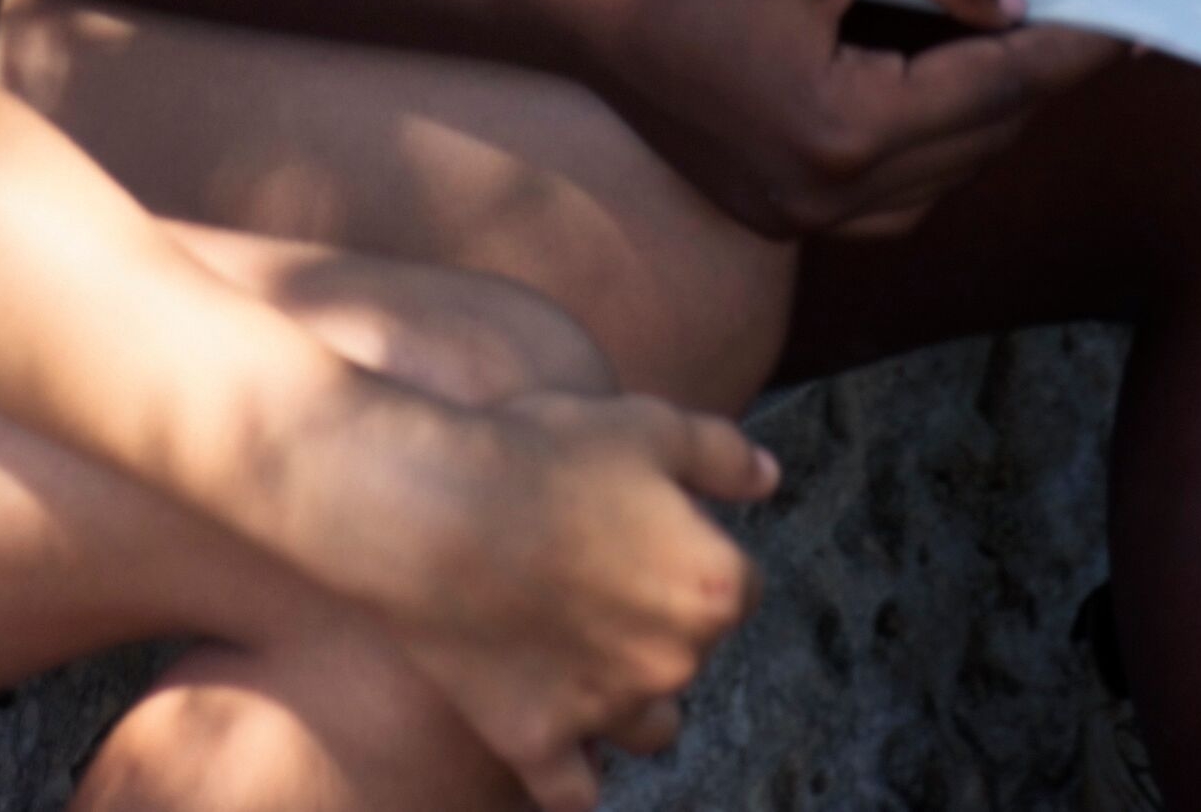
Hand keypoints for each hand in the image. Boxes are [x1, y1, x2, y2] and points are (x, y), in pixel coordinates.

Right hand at [302, 378, 774, 809]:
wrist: (430, 507)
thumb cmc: (541, 455)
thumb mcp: (648, 425)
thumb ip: (722, 455)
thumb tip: (769, 479)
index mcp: (714, 588)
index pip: (737, 588)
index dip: (691, 555)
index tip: (643, 532)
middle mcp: (674, 662)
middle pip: (691, 654)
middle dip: (659, 623)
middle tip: (597, 574)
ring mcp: (605, 711)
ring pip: (648, 727)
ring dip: (631, 701)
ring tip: (583, 654)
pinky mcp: (538, 741)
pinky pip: (572, 790)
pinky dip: (570, 772)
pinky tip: (557, 742)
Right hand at [526, 0, 1112, 237]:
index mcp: (844, 131)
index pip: (998, 90)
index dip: (1074, 48)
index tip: (1139, 20)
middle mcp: (825, 197)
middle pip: (977, 143)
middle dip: (1035, 79)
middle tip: (1086, 17)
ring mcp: (792, 216)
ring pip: (938, 179)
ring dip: (983, 115)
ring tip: (1013, 39)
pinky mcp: (768, 208)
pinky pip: (885, 191)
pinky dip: (926, 141)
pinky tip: (933, 75)